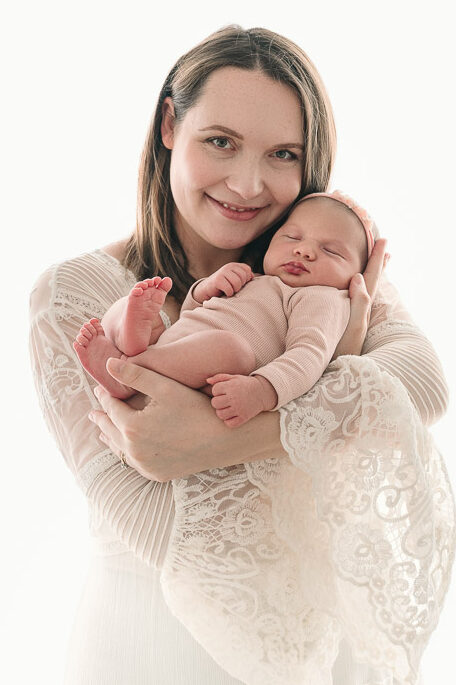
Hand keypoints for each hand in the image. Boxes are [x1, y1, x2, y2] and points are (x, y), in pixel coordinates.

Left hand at [88, 358, 215, 480]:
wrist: (223, 440)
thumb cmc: (196, 409)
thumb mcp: (165, 387)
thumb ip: (135, 375)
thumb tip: (107, 364)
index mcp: (132, 427)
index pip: (111, 407)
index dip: (104, 395)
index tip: (100, 388)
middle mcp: (134, 450)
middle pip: (110, 430)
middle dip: (102, 418)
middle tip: (94, 412)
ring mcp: (144, 466)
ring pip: (119, 449)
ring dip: (110, 437)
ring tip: (102, 430)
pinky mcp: (156, 474)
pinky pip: (134, 462)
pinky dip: (126, 452)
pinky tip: (126, 448)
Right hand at [195, 262, 252, 301]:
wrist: (206, 290)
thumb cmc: (223, 287)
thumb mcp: (234, 279)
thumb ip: (244, 277)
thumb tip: (254, 276)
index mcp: (234, 265)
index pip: (247, 270)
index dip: (246, 279)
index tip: (240, 284)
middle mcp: (228, 267)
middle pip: (243, 277)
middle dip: (240, 285)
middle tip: (233, 288)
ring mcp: (222, 272)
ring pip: (237, 282)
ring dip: (234, 290)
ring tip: (230, 290)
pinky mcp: (217, 280)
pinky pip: (229, 289)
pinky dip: (228, 293)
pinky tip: (224, 293)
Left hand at [206, 373, 274, 427]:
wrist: (262, 392)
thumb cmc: (245, 384)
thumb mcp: (234, 377)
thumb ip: (219, 377)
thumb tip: (207, 380)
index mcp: (231, 387)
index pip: (215, 390)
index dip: (217, 390)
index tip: (224, 390)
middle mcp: (234, 398)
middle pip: (215, 403)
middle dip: (218, 401)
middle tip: (225, 400)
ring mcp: (239, 409)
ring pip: (220, 414)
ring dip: (222, 411)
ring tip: (227, 407)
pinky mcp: (244, 417)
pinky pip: (229, 424)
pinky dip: (228, 421)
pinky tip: (232, 415)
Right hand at [332, 238, 388, 358]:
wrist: (330, 376)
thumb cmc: (340, 353)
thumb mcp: (353, 328)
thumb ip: (358, 303)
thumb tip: (358, 277)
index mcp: (361, 308)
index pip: (371, 278)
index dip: (377, 259)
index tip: (383, 241)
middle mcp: (359, 311)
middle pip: (370, 281)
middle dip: (377, 263)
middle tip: (383, 245)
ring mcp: (353, 319)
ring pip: (363, 290)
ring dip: (369, 275)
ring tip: (375, 264)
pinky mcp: (344, 326)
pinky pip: (352, 300)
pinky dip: (356, 289)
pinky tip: (353, 289)